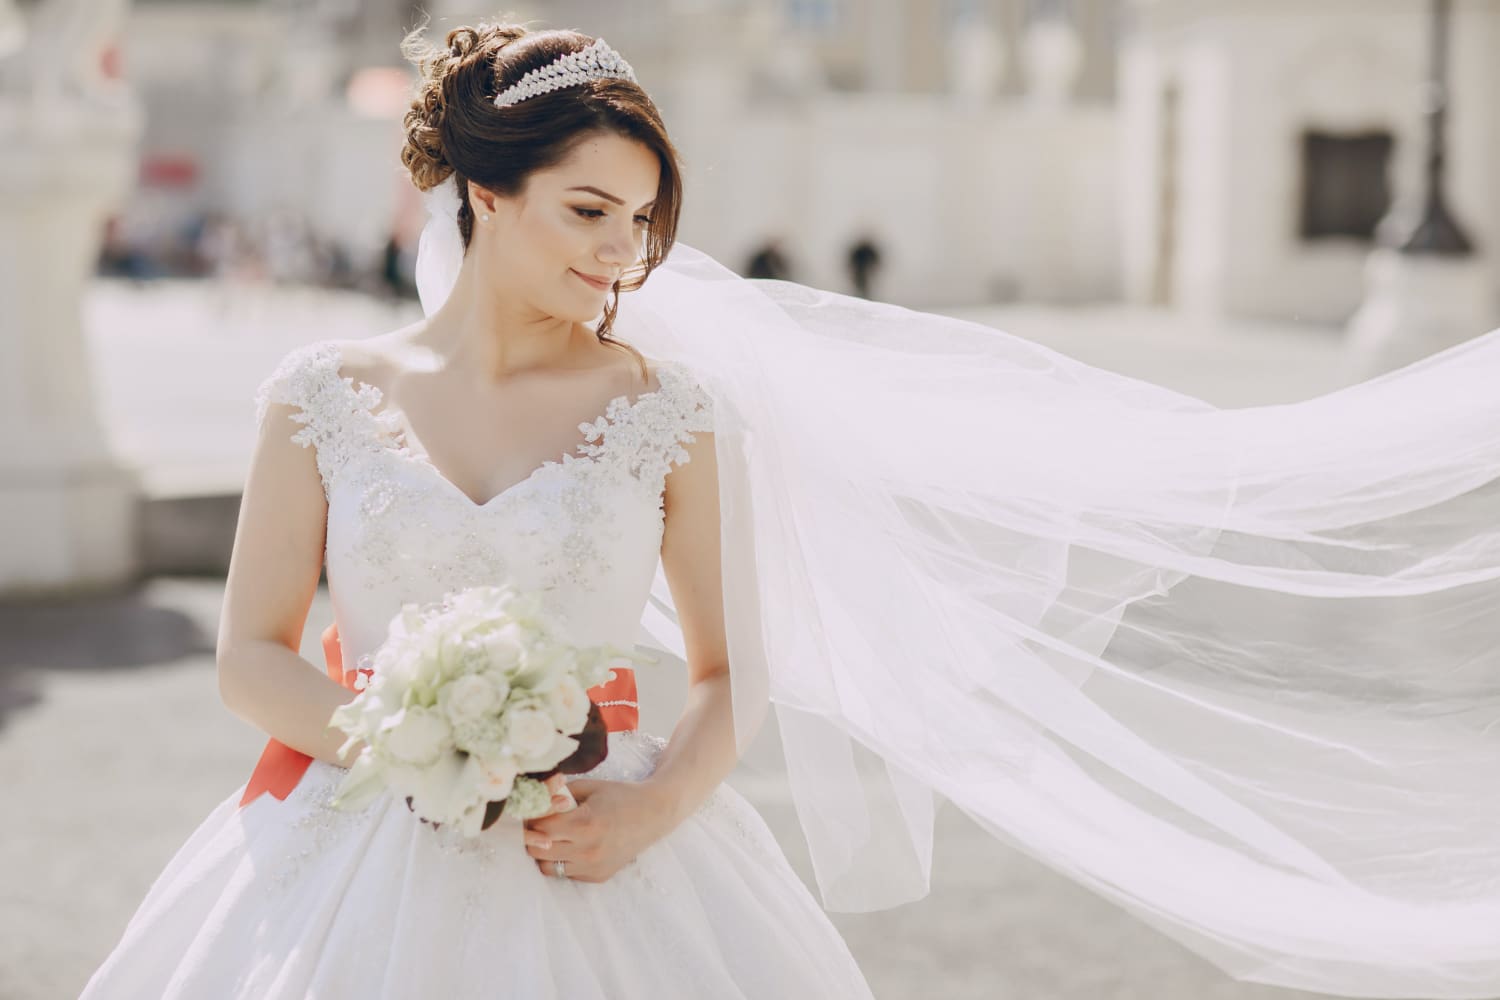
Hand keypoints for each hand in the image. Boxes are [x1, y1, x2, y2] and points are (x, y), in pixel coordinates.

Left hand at [521, 778, 672, 882]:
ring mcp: (593, 866)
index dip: (532, 818)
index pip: (540, 827)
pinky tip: (574, 846)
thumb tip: (532, 799)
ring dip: (546, 852)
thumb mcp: (589, 787)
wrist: (653, 815)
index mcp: (585, 823)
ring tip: (555, 837)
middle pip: (538, 850)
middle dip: (533, 836)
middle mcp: (588, 849)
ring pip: (547, 867)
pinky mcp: (598, 876)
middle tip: (539, 824)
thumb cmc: (620, 796)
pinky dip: (563, 861)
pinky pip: (566, 873)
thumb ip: (558, 794)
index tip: (533, 810)